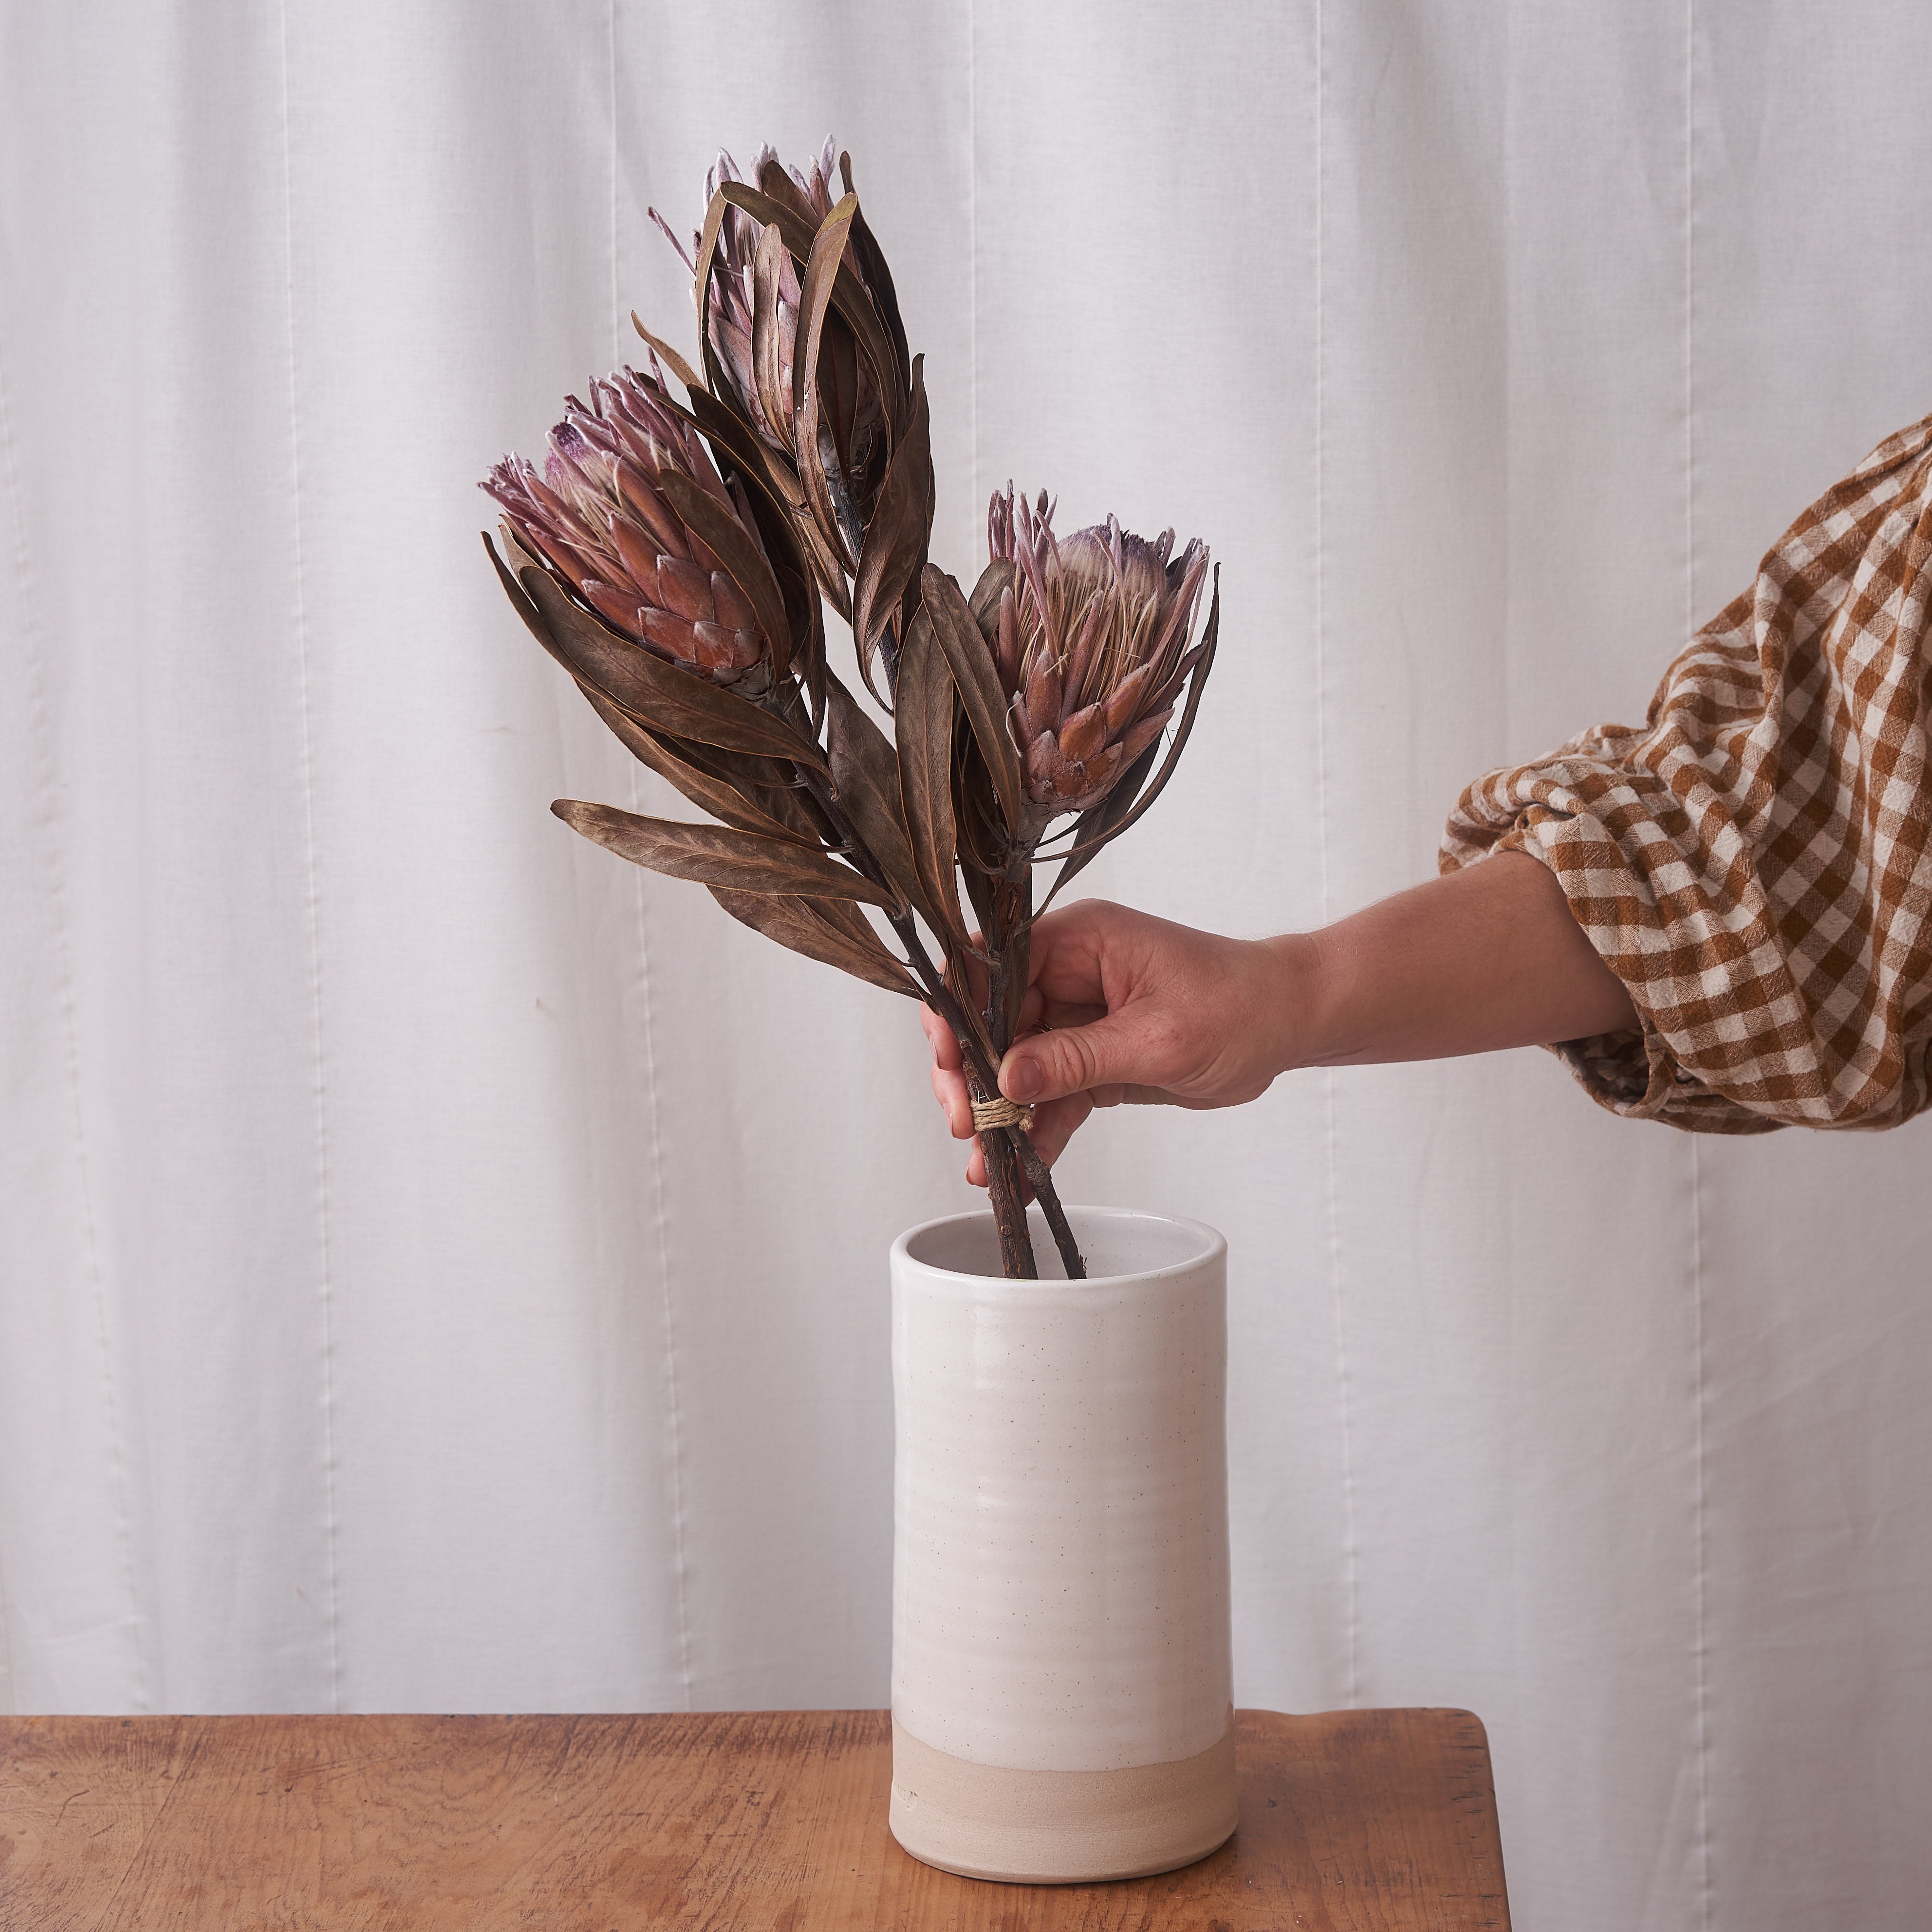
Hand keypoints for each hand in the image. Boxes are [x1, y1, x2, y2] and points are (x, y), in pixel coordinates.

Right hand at [921, 899, 1304, 1186]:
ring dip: (996, 1113)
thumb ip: (1078, 1059)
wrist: (1286, 1024)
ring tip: (985, 1163)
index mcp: (1078, 941)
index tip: (952, 1064)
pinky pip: (1049, 1093)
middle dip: (969, 1074)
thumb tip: (1008, 1077)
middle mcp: (1066, 972)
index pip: (989, 966)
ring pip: (1011, 1064)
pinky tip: (1016, 1166)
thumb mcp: (1157, 1037)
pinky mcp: (1090, 1057)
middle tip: (967, 1123)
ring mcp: (1074, 1016)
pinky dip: (1033, 1128)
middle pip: (987, 1019)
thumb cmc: (1238, 1006)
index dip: (960, 1013)